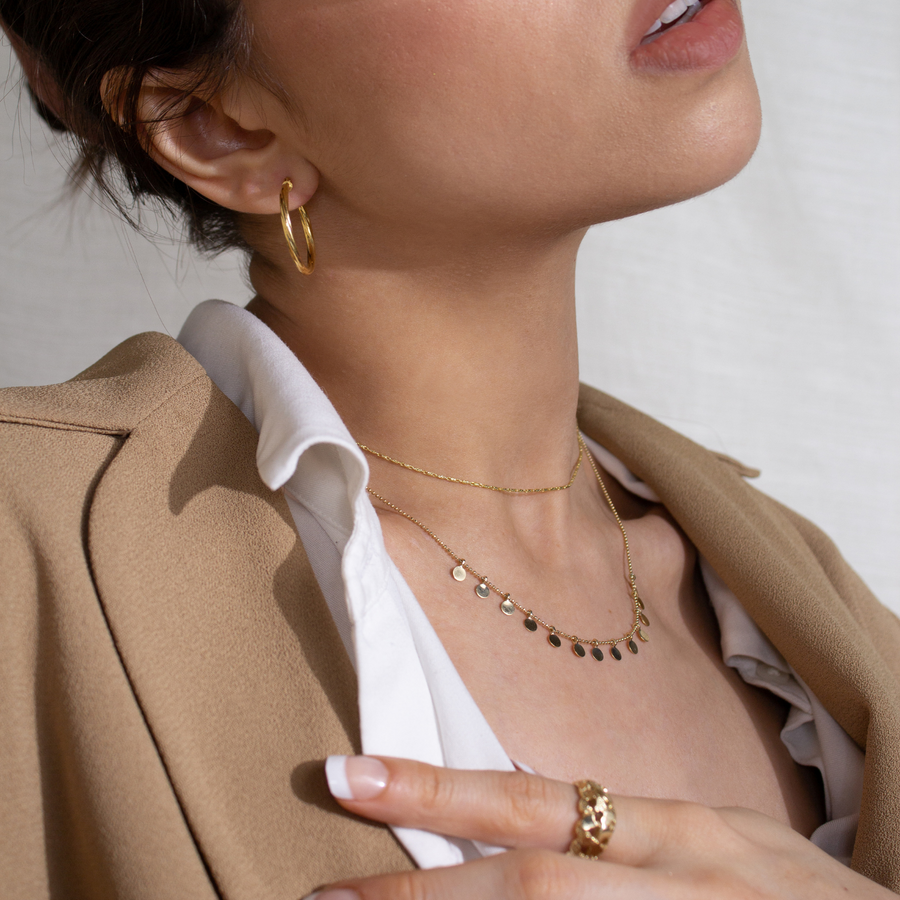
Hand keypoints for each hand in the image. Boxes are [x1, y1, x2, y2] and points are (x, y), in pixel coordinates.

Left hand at [307, 756, 893, 899]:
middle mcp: (683, 888)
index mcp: (686, 832)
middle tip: (327, 895)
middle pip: (533, 885)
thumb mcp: (719, 843)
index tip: (350, 779)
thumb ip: (625, 831)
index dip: (440, 791)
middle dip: (421, 895)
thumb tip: (514, 820)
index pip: (540, 802)